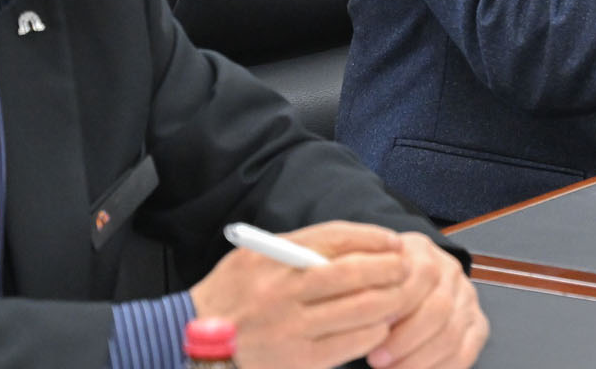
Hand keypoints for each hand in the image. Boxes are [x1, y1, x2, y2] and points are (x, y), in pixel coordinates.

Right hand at [188, 222, 414, 368]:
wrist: (189, 343)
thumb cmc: (229, 294)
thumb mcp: (255, 256)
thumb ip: (300, 248)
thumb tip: (357, 246)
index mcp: (273, 258)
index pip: (336, 238)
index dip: (372, 238)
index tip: (393, 242)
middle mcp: (282, 291)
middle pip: (354, 274)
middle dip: (389, 269)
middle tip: (405, 268)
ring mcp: (290, 329)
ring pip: (358, 310)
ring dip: (388, 302)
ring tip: (399, 297)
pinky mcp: (297, 361)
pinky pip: (348, 345)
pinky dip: (371, 333)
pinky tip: (378, 327)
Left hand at [368, 233, 487, 368]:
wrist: (399, 285)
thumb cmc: (375, 284)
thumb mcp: (365, 271)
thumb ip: (364, 283)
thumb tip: (361, 309)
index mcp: (422, 251)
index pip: (421, 275)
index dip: (396, 305)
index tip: (369, 329)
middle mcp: (450, 272)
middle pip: (439, 308)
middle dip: (405, 340)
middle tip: (376, 360)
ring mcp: (467, 299)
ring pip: (451, 335)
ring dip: (418, 360)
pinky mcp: (477, 326)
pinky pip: (464, 353)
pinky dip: (439, 368)